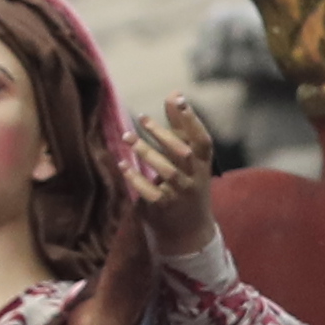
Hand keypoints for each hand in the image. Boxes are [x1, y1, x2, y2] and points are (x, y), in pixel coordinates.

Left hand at [121, 94, 220, 256]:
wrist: (189, 231)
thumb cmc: (187, 185)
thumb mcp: (189, 159)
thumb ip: (180, 128)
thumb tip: (175, 94)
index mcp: (203, 164)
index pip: (202, 140)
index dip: (192, 120)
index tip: (179, 100)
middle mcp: (195, 178)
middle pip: (182, 153)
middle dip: (162, 134)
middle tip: (141, 118)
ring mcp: (181, 194)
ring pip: (166, 172)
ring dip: (146, 153)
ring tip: (127, 137)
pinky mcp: (164, 208)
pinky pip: (149, 192)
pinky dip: (135, 178)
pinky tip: (122, 165)